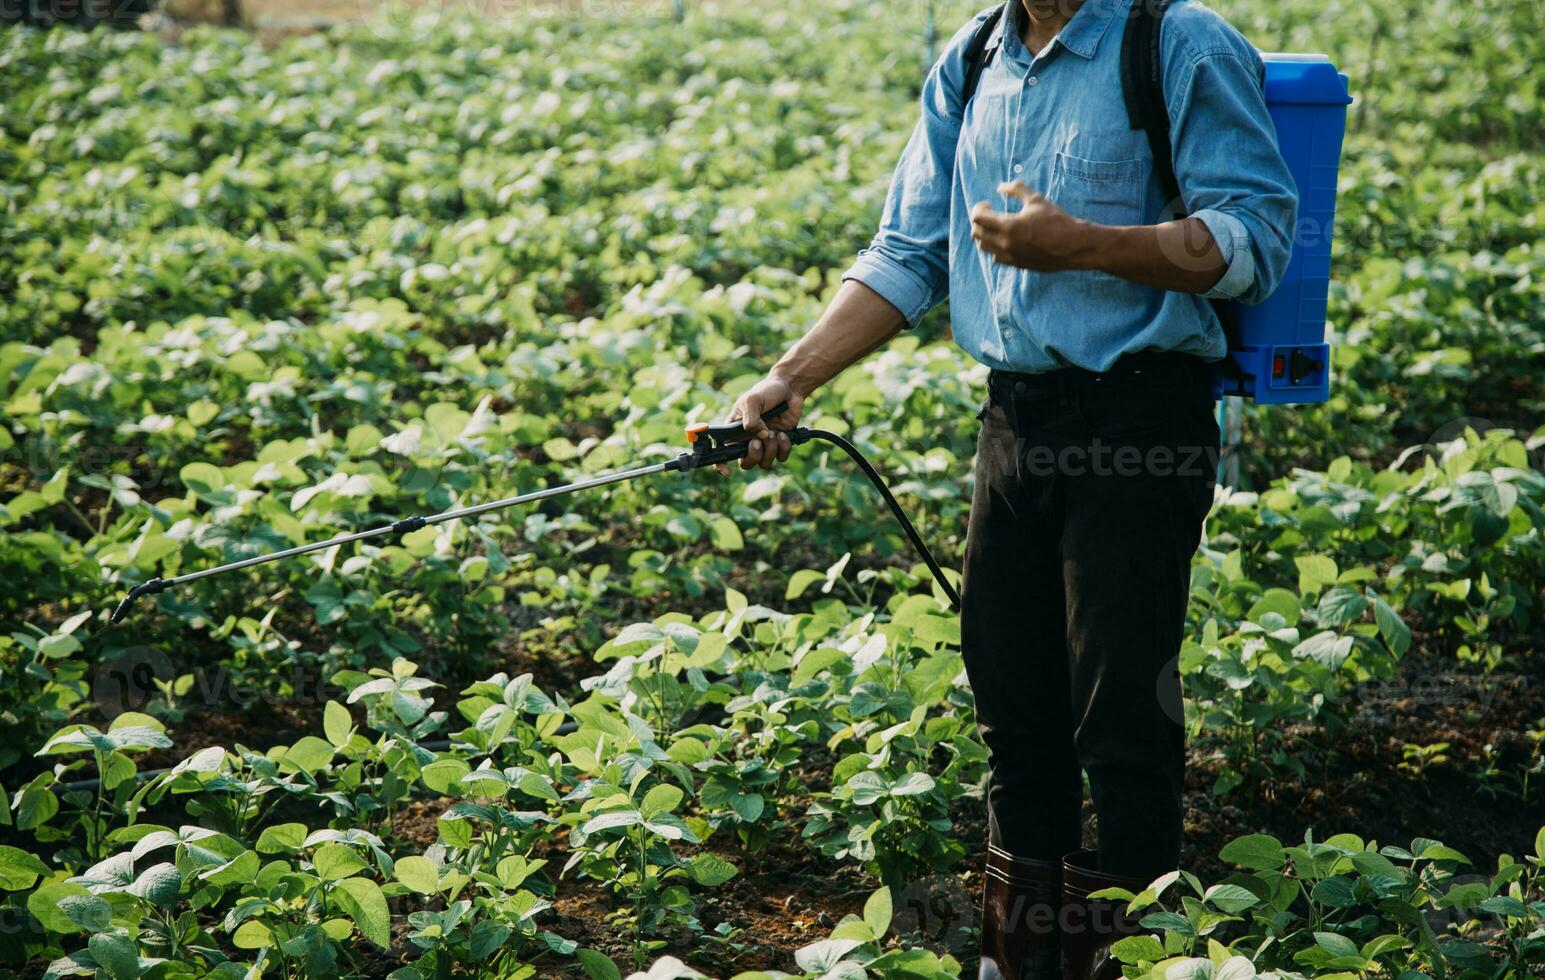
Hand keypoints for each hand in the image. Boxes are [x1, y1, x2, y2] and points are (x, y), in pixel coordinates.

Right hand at [720, 374, 804, 471]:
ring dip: (770, 450)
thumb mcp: (752, 399)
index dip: (721, 464)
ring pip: (764, 463)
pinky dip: (783, 448)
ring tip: (774, 433)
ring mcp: (764, 443)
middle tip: (757, 441)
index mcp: (734, 430)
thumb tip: (758, 435)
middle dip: (753, 456)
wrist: (789, 389)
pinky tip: (784, 434)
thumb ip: (750, 418)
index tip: (727, 471)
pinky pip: (781, 458)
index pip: (722, 451)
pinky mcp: (780, 444)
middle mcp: (747, 439)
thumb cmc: (766, 391)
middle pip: (746, 463)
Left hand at [970, 181, 1091, 270]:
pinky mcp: (1016, 265)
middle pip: (976, 233)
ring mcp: (1010, 256)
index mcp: (1009, 226)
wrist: (1073, 246)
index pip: (978, 218)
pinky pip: (995, 257)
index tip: (989, 204)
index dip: (979, 208)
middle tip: (990, 213)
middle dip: (979, 221)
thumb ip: (1016, 189)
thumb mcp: (1037, 199)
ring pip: (984, 247)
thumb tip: (1000, 187)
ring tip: (997, 226)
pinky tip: (1006, 239)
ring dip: (985, 235)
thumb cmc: (1056, 220)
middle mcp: (1005, 243)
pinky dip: (995, 247)